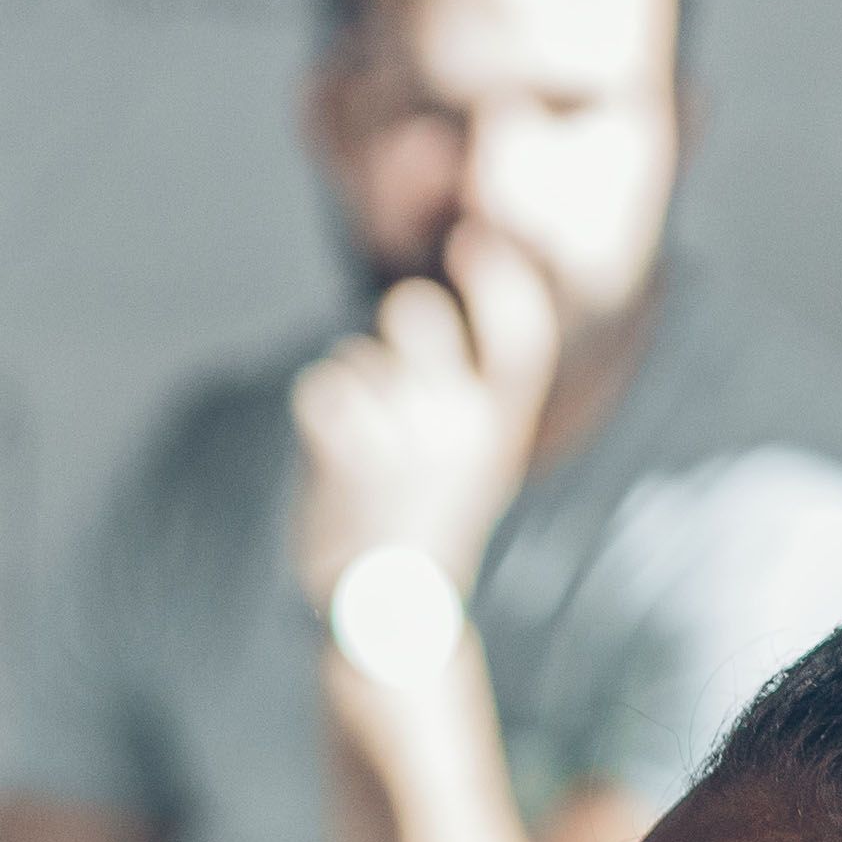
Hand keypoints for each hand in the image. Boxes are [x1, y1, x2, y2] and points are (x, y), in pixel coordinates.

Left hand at [286, 219, 561, 607]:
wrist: (390, 603)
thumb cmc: (432, 513)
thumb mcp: (477, 449)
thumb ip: (469, 378)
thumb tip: (431, 299)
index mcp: (505, 421)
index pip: (520, 326)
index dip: (500, 271)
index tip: (473, 237)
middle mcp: (460, 423)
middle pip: (414, 310)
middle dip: (400, 319)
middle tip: (403, 364)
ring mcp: (399, 437)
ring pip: (357, 355)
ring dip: (355, 388)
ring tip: (372, 448)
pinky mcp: (343, 452)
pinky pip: (321, 384)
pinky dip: (321, 409)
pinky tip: (339, 452)